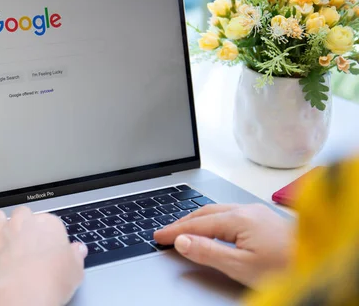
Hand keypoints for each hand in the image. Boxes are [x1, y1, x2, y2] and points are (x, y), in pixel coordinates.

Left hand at [0, 207, 87, 305]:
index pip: (49, 221)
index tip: (50, 248)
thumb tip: (77, 250)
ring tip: (1, 238)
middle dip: (22, 224)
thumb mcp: (75, 271)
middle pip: (22, 213)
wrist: (22, 297)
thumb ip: (75, 257)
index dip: (48, 235)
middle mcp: (22, 224)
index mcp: (47, 225)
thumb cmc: (50, 284)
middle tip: (26, 242)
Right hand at [153, 204, 292, 286]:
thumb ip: (208, 252)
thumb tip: (182, 241)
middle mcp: (246, 209)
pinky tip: (212, 227)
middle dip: (183, 222)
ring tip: (183, 230)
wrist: (318, 261)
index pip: (197, 224)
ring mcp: (257, 212)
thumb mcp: (240, 265)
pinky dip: (213, 220)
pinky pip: (230, 213)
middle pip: (205, 212)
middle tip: (166, 233)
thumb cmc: (284, 267)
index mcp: (238, 218)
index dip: (175, 231)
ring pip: (217, 211)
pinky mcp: (264, 219)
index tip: (159, 236)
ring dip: (198, 220)